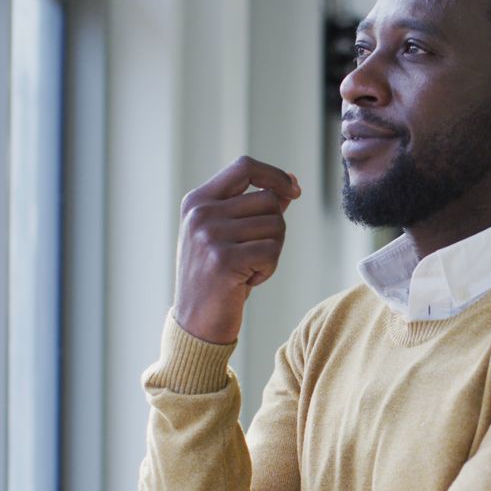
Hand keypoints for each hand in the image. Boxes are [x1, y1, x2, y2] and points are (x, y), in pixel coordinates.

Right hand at [173, 156, 301, 343]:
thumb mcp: (230, 235)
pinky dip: (268, 269)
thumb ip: (256, 208)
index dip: (275, 175)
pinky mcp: (223, 260)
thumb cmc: (218, 277)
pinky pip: (271, 252)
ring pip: (275, 225)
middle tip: (257, 254)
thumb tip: (291, 184)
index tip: (294, 191)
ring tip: (248, 269)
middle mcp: (200, 213)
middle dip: (276, 228)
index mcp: (198, 201)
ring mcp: (209, 235)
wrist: (195, 323)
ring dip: (272, 251)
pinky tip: (247, 282)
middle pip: (269, 200)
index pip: (245, 167)